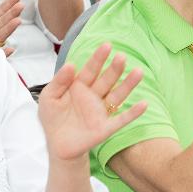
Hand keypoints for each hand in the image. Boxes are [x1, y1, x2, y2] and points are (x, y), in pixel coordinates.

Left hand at [40, 42, 146, 161]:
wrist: (57, 146)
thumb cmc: (52, 119)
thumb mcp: (49, 98)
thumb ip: (58, 81)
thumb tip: (71, 64)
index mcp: (80, 86)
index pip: (91, 69)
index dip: (98, 58)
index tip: (106, 46)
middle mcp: (93, 96)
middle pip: (107, 80)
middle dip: (114, 69)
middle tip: (122, 57)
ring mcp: (101, 111)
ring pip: (117, 95)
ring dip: (128, 85)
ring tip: (138, 72)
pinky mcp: (106, 127)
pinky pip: (122, 119)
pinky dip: (133, 113)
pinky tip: (144, 104)